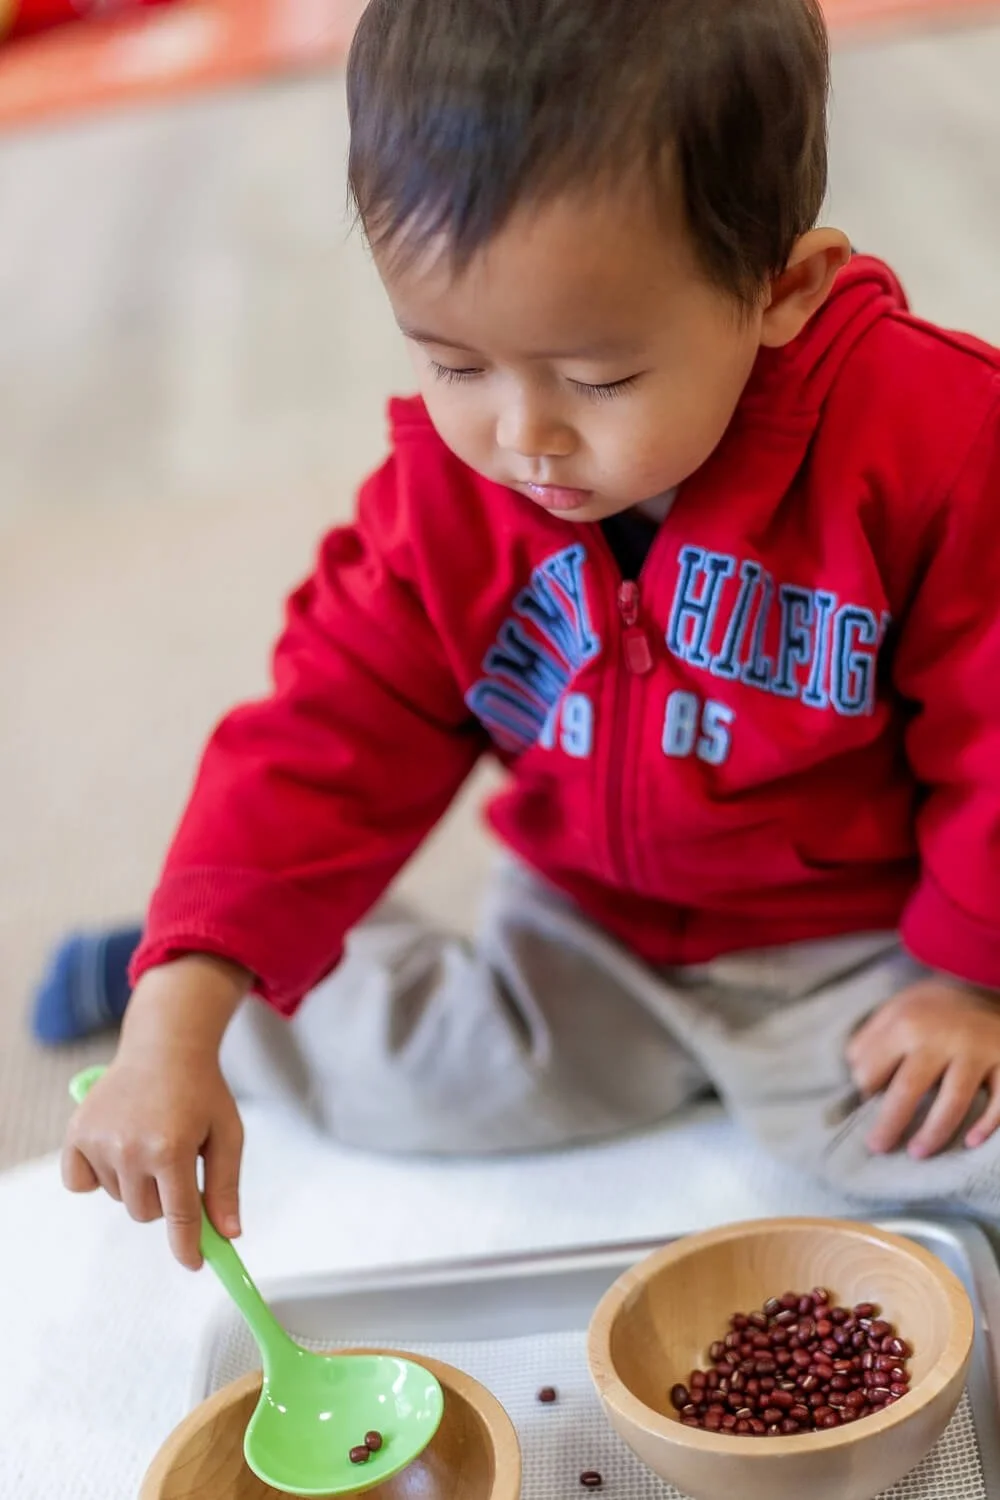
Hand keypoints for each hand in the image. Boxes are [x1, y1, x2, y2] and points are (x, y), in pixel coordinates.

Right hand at [62, 954, 248, 1269]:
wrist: (164, 1046)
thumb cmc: (201, 1090)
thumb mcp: (227, 1134)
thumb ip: (226, 1186)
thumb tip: (229, 1235)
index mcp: (172, 1149)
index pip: (179, 1218)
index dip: (188, 1247)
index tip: (195, 1263)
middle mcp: (131, 1149)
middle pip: (146, 1213)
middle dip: (165, 1199)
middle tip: (175, 1163)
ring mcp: (100, 1142)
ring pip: (119, 1198)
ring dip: (136, 1183)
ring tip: (150, 1140)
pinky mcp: (77, 1135)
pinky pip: (81, 1184)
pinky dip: (97, 1177)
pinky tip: (117, 1149)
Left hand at [846, 978, 999, 1158]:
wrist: (989, 983)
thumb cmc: (936, 1005)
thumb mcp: (898, 1007)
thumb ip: (873, 1037)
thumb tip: (854, 1075)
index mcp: (907, 1023)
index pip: (874, 1069)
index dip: (865, 1089)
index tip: (866, 1102)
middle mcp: (941, 1037)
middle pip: (908, 1090)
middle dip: (890, 1124)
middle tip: (878, 1147)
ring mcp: (976, 1051)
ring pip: (953, 1101)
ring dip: (934, 1133)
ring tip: (917, 1152)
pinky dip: (987, 1124)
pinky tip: (970, 1141)